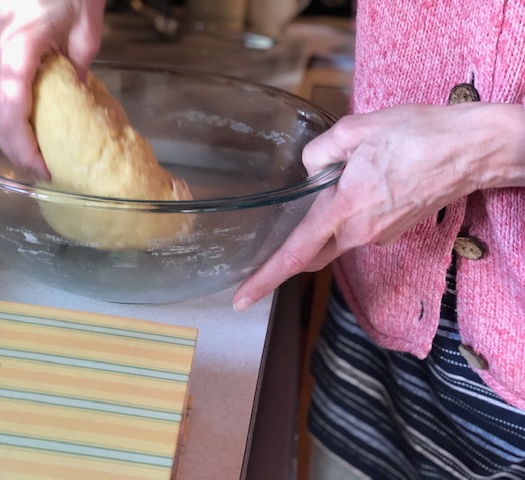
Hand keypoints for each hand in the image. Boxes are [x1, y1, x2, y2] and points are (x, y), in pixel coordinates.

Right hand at [0, 0, 105, 177]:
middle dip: (13, 149)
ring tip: (33, 155)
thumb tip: (77, 103)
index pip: (11, 110)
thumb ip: (79, 72)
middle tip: (40, 171)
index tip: (42, 168)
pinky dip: (5, 114)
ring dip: (7, 135)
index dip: (23, 147)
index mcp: (19, 47)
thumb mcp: (87, 32)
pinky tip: (25, 127)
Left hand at [233, 102, 524, 310]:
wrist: (470, 150)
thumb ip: (319, 153)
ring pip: (336, 239)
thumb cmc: (417, 136)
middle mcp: (360, 232)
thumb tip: (310, 171)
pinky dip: (348, 216)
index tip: (242, 299)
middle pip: (312, 254)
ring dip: (324, 224)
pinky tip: (360, 187)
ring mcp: (379, 236)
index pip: (296, 252)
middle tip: (264, 257)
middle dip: (289, 257)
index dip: (266, 278)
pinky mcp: (393, 232)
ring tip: (337, 185)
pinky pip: (358, 230)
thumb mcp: (356, 130)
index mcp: (344, 208)